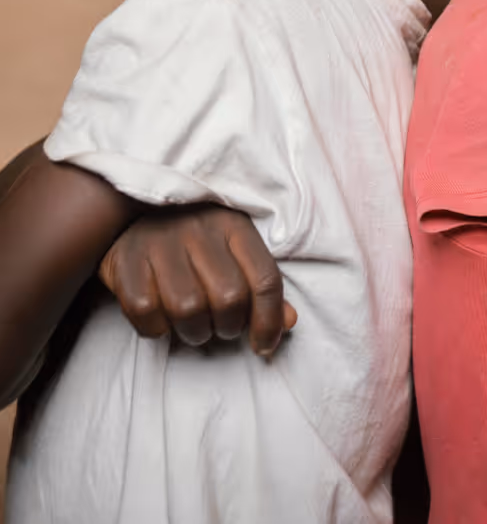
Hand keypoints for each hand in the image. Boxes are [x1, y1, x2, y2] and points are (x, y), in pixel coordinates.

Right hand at [99, 205, 296, 356]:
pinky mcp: (124, 258)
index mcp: (234, 225)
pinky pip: (146, 311)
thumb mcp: (233, 253)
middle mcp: (199, 228)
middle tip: (220, 327)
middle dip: (228, 327)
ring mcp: (160, 241)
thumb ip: (261, 287)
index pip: (266, 279)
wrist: (127, 213)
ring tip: (193, 326)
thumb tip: (289, 322)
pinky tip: (161, 319)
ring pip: (188, 308)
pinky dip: (156, 328)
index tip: (264, 345)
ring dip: (194, 332)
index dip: (269, 321)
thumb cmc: (192, 242)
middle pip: (229, 298)